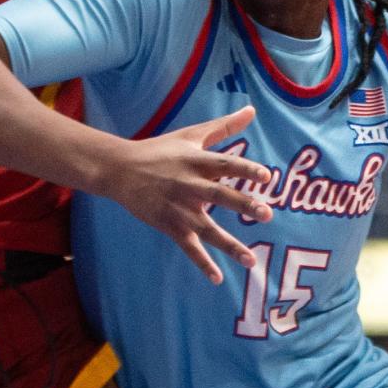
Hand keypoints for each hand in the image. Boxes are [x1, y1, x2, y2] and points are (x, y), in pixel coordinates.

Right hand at [110, 105, 273, 284]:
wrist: (120, 170)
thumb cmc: (160, 151)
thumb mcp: (191, 135)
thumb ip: (224, 127)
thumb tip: (251, 110)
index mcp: (197, 161)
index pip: (225, 165)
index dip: (246, 170)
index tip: (266, 176)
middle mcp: (189, 185)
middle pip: (220, 196)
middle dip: (243, 205)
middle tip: (266, 214)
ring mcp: (179, 209)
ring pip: (208, 229)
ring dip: (229, 245)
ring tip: (251, 260)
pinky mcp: (169, 225)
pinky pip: (189, 247)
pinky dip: (202, 263)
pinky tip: (218, 278)